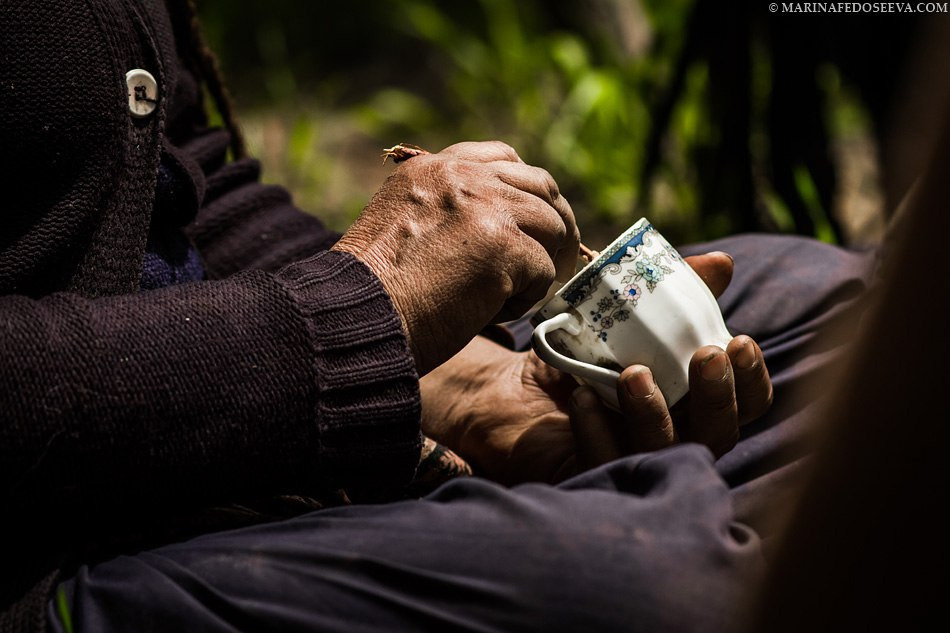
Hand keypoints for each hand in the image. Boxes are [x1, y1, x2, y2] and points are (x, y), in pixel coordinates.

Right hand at [332, 141, 578, 374]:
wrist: (354, 318)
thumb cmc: (372, 292)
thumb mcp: (402, 228)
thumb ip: (447, 213)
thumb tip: (503, 231)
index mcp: (432, 168)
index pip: (502, 158)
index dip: (527, 190)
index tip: (533, 222)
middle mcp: (461, 176)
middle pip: (541, 186)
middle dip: (556, 225)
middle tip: (558, 262)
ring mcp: (485, 206)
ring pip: (552, 227)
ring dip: (544, 265)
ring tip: (514, 297)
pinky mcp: (503, 245)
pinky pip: (544, 271)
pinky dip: (527, 299)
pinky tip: (493, 314)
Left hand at [570, 252, 772, 465]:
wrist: (513, 389)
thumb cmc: (580, 356)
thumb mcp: (622, 317)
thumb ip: (671, 293)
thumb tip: (720, 262)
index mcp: (692, 403)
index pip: (744, 404)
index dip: (752, 380)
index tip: (740, 341)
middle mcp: (674, 438)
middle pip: (717, 434)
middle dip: (717, 396)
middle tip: (706, 356)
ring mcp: (634, 462)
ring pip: (664, 453)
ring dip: (654, 414)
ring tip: (634, 374)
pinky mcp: (590, 477)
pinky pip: (602, 462)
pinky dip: (595, 429)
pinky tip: (583, 397)